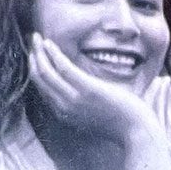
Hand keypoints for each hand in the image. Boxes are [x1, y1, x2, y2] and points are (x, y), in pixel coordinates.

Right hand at [27, 33, 165, 148]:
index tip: (35, 54)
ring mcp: (73, 99)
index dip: (35, 68)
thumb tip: (74, 82)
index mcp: (63, 113)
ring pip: (45, 71)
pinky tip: (50, 43)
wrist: (137, 132)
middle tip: (33, 41)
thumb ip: (78, 100)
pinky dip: (53, 53)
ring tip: (37, 37)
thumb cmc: (120, 122)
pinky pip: (63, 67)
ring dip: (39, 52)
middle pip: (39, 78)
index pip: (41, 88)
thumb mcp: (91, 113)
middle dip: (33, 57)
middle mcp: (62, 107)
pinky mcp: (86, 89)